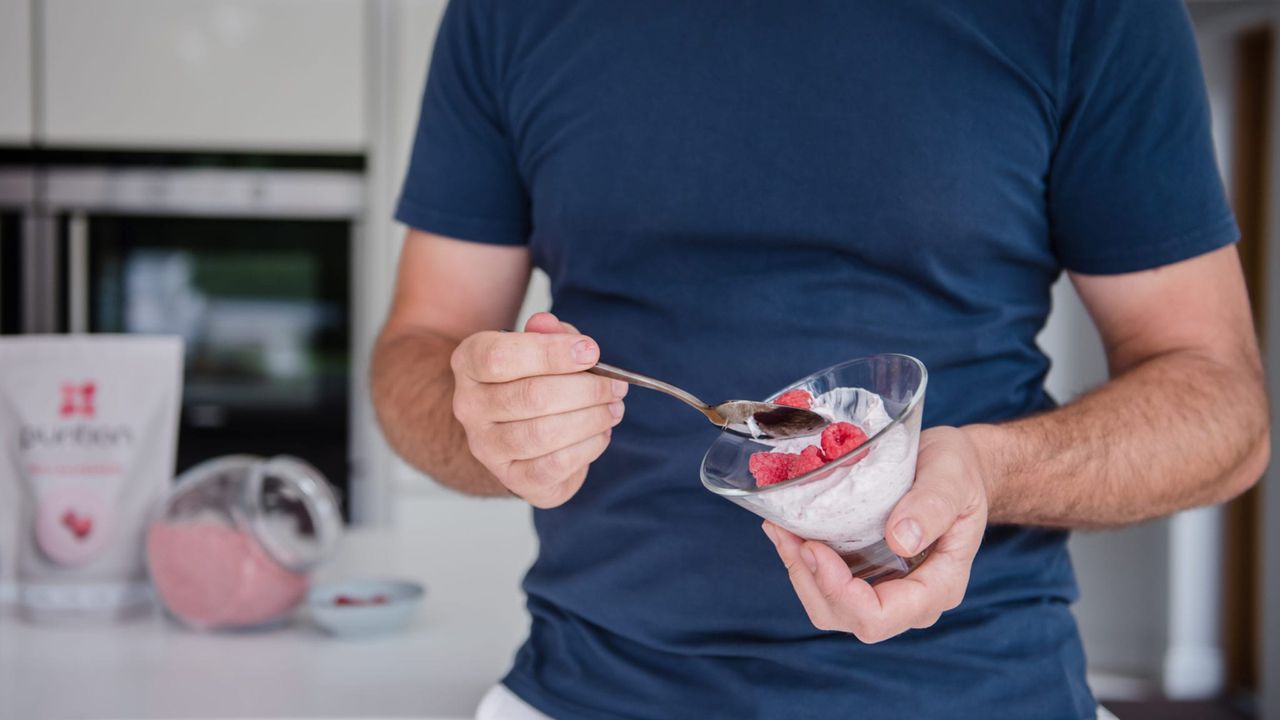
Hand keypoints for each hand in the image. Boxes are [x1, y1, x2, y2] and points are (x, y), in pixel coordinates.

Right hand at [451, 312, 626, 507]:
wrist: (513, 431)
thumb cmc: (530, 379)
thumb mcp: (538, 346)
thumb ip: (548, 334)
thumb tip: (551, 327)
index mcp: (469, 363)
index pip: (500, 357)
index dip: (551, 353)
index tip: (592, 351)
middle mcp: (469, 406)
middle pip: (531, 396)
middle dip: (586, 390)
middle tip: (616, 386)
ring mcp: (487, 447)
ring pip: (544, 433)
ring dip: (591, 419)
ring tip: (614, 408)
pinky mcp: (513, 478)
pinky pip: (556, 464)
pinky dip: (588, 447)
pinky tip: (601, 433)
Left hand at [762, 425, 988, 642]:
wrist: (955, 469)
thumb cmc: (959, 471)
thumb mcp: (953, 477)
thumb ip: (933, 506)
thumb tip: (900, 541)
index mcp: (940, 586)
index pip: (881, 615)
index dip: (840, 591)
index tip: (814, 547)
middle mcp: (911, 600)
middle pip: (848, 618)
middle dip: (809, 580)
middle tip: (784, 532)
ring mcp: (887, 590)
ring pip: (830, 607)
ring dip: (799, 572)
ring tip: (779, 528)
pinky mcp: (867, 576)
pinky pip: (828, 586)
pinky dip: (803, 561)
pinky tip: (787, 529)